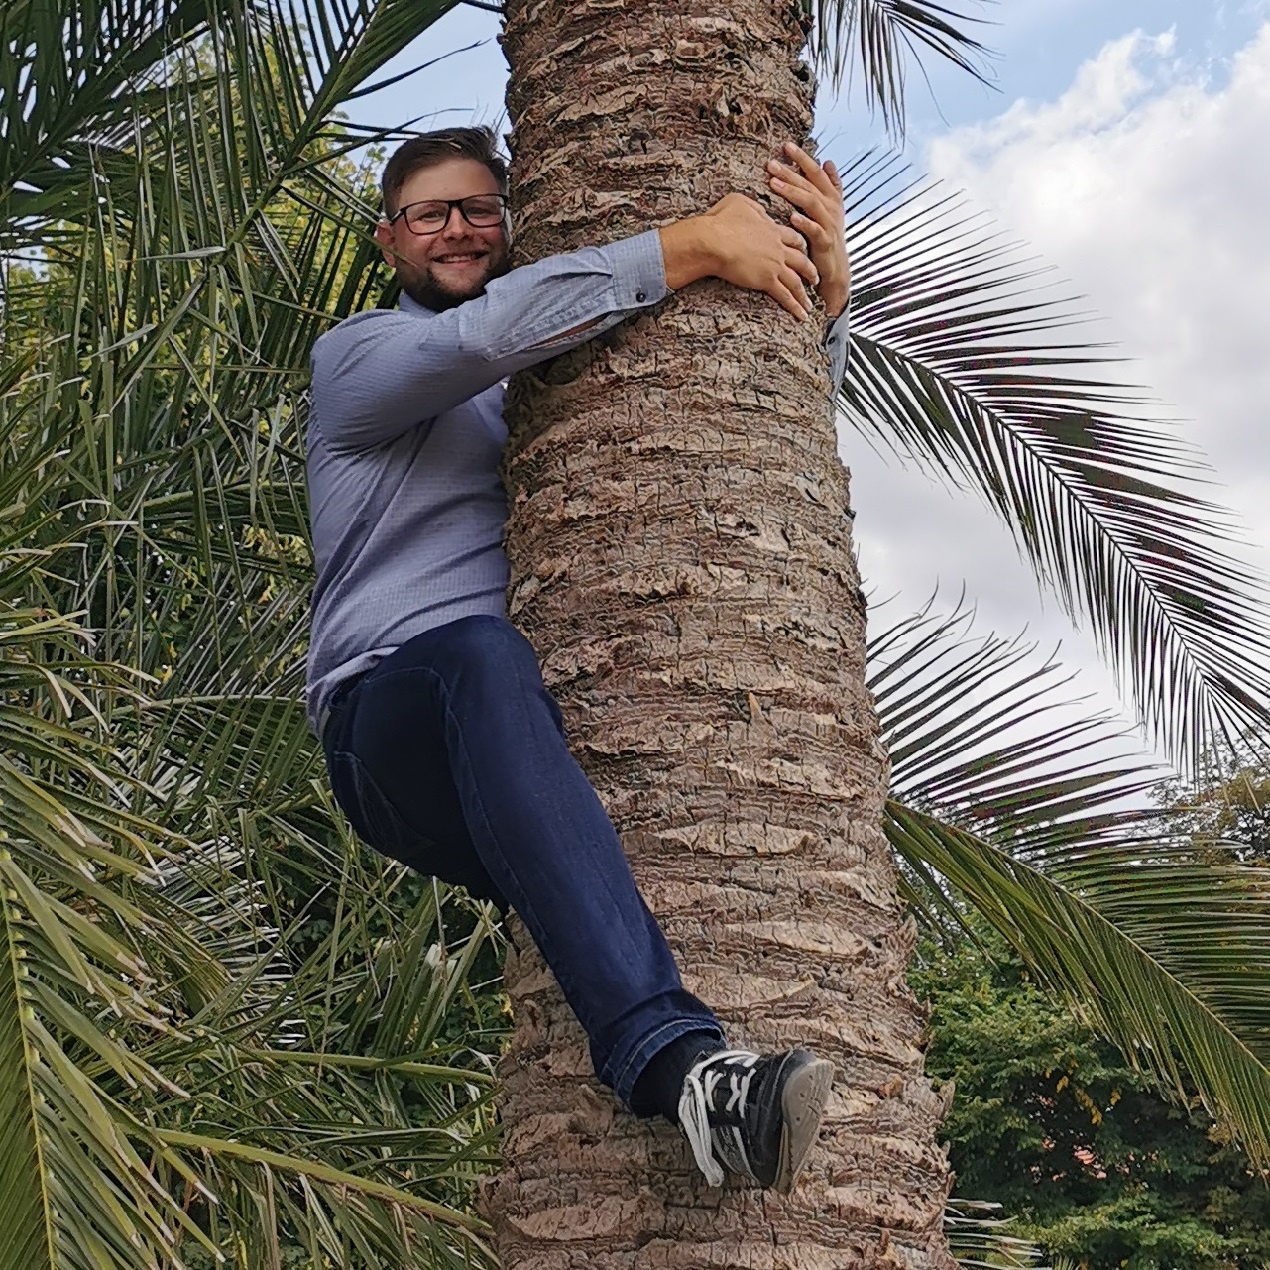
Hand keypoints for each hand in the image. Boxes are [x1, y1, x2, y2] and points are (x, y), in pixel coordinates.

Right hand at [660, 192, 819, 320]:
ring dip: (804, 293)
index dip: (800, 246)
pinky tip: (801, 315)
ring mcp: (775, 265)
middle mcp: (778, 248)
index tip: (803, 251)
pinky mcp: (767, 280)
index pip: (793, 238)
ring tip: (810, 304)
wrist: (713, 241)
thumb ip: (753, 207)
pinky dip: (795, 307)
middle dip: (809, 271)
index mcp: (772, 229)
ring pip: (797, 281)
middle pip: (801, 260)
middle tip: (815, 279)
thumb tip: (756, 210)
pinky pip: (785, 296)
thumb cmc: (720, 221)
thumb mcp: (739, 203)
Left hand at [767, 142, 849, 317]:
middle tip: (771, 163)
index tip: (786, 146)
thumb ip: (828, 185)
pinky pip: (814, 230)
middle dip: (790, 172)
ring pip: (811, 202)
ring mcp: (829, 223)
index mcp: (830, 197)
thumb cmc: (826, 236)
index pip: (815, 172)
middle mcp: (831, 207)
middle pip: (810, 184)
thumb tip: (827, 161)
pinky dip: (804, 222)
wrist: (833, 268)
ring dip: (792, 192)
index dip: (802, 158)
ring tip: (774, 184)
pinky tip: (791, 217)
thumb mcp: (829, 209)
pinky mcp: (825, 242)